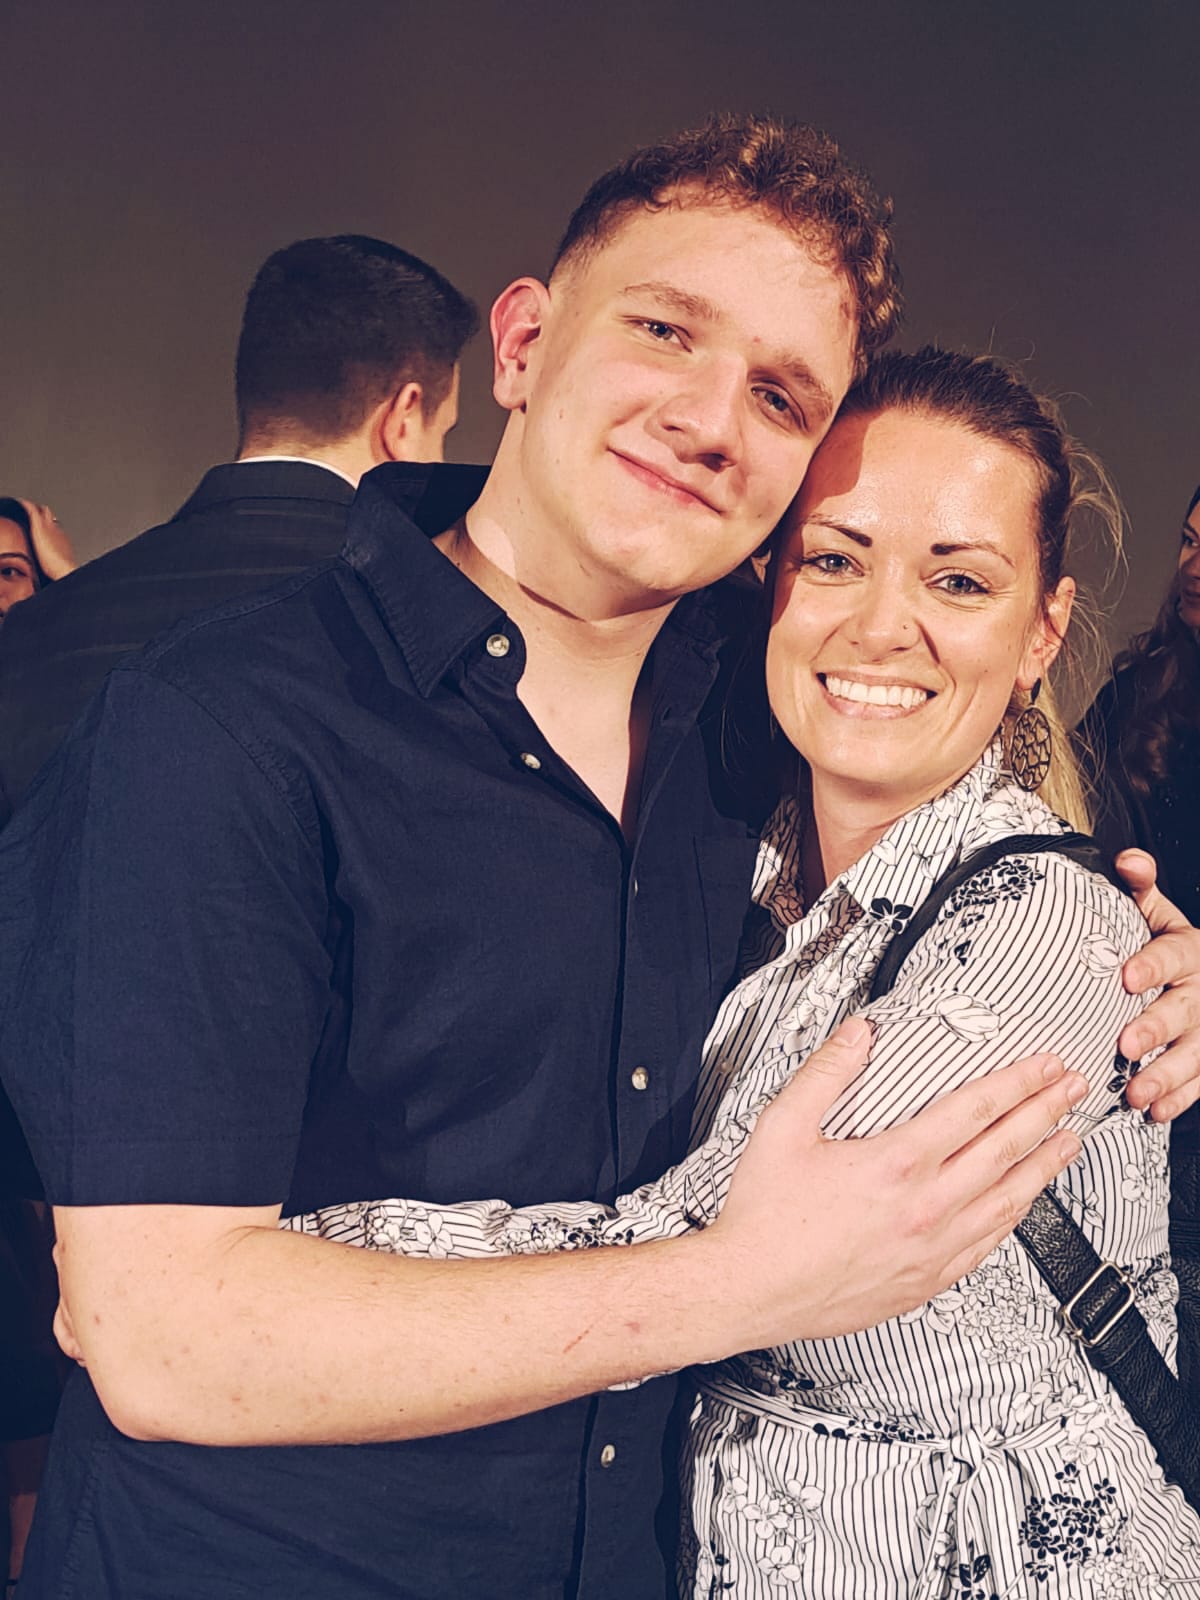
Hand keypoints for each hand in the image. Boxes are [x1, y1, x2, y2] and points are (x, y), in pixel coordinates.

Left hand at [18, 498, 78, 580]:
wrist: (63, 568)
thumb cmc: (60, 570)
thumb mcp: (58, 565)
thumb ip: (54, 562)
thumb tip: (51, 569)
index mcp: (61, 538)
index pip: (53, 527)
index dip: (47, 525)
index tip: (41, 526)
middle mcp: (56, 529)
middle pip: (49, 516)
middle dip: (41, 514)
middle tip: (31, 514)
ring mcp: (48, 526)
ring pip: (41, 510)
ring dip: (34, 508)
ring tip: (24, 507)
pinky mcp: (39, 526)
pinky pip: (31, 509)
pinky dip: (25, 505)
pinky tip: (19, 502)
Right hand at [707, 1017, 1084, 1345]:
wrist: (751, 1288)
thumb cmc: (765, 1215)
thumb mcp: (784, 1126)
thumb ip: (827, 1072)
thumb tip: (860, 1033)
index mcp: (895, 1162)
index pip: (975, 1109)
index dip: (1016, 1081)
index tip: (1042, 1065)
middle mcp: (925, 1206)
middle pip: (1004, 1148)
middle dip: (1045, 1112)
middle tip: (1073, 1089)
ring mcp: (932, 1247)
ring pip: (1008, 1199)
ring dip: (1043, 1164)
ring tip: (1069, 1142)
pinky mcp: (927, 1280)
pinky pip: (988, 1244)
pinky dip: (1015, 1216)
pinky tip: (1024, 1202)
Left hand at [1113, 848, 1199, 1121]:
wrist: (1199, 976)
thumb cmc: (1164, 945)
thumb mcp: (1156, 914)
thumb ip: (1140, 889)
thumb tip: (1128, 860)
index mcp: (1188, 951)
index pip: (1172, 955)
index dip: (1151, 965)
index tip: (1126, 977)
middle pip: (1183, 1010)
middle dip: (1157, 1028)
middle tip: (1127, 1043)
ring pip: (1194, 1054)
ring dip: (1166, 1075)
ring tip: (1137, 1092)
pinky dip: (1179, 1099)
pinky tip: (1156, 1111)